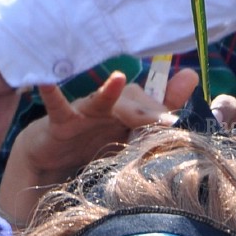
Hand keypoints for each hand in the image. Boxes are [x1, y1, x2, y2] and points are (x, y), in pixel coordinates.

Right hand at [0, 69, 199, 227]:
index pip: (153, 108)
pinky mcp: (61, 121)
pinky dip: (52, 94)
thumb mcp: (129, 141)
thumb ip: (159, 124)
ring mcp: (84, 112)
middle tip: (163, 123)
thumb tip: (188, 98)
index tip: (177, 125)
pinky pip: (57, 106)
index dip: (164, 115)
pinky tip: (47, 83)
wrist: (54, 156)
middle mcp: (109, 107)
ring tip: (119, 79)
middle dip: (147, 112)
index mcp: (129, 113)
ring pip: (101, 101)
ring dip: (109, 91)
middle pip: (131, 101)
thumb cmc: (95, 143)